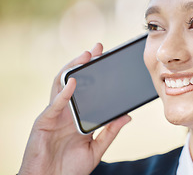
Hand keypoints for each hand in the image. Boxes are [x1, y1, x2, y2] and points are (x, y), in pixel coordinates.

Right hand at [18, 44, 130, 174]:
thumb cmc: (70, 169)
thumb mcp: (96, 150)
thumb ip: (110, 132)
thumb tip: (128, 116)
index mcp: (79, 116)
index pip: (88, 90)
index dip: (97, 74)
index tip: (109, 61)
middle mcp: (67, 111)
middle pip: (75, 81)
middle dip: (85, 63)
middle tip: (98, 49)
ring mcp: (55, 114)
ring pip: (62, 85)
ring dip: (73, 69)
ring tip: (86, 55)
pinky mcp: (44, 122)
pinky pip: (54, 104)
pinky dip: (64, 92)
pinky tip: (74, 82)